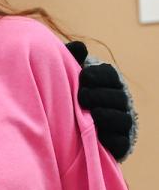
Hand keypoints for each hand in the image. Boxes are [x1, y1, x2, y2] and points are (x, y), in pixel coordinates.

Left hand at [66, 41, 134, 160]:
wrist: (67, 125)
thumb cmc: (68, 92)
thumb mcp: (68, 75)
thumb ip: (71, 59)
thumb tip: (79, 46)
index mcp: (107, 83)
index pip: (110, 75)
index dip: (99, 75)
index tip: (83, 76)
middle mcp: (118, 102)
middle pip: (118, 97)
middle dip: (99, 95)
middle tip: (82, 96)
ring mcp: (120, 123)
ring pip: (121, 119)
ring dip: (105, 115)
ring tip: (89, 113)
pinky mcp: (118, 143)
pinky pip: (119, 141)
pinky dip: (108, 137)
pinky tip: (95, 133)